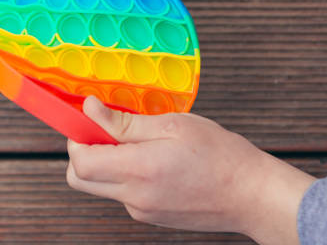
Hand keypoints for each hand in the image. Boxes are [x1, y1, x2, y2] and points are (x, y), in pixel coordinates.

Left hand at [67, 96, 315, 244]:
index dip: (75, 138)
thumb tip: (90, 110)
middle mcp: (134, 197)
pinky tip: (152, 160)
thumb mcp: (172, 125)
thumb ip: (125, 122)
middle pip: (80, 179)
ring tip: (137, 144)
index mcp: (139, 171)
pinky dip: (124, 175)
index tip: (87, 120)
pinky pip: (122, 194)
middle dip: (82, 153)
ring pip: (100, 187)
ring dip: (104, 163)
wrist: (250, 194)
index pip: (80, 162)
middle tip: (105, 131)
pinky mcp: (150, 216)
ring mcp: (141, 211)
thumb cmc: (219, 155)